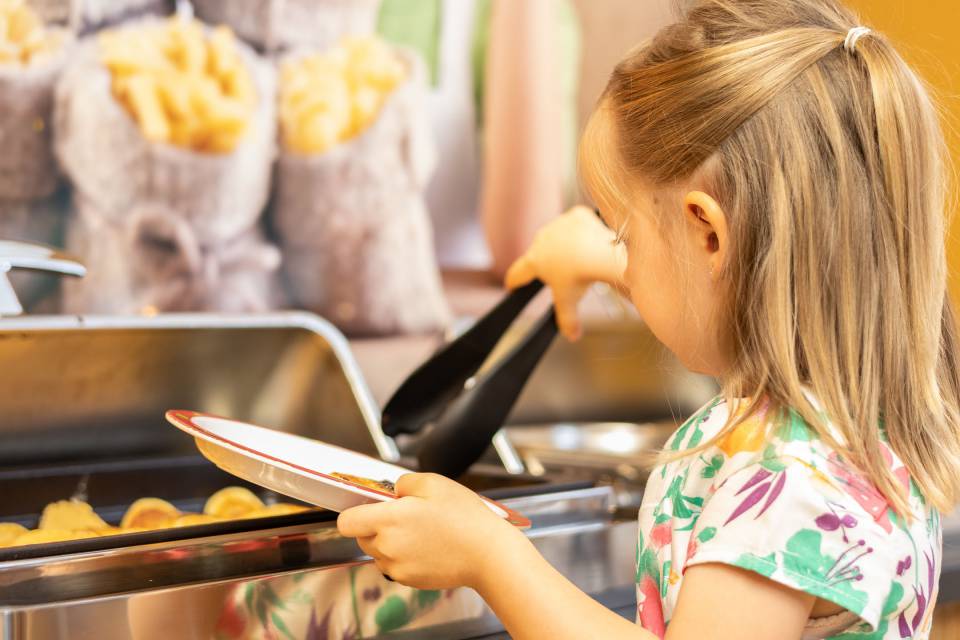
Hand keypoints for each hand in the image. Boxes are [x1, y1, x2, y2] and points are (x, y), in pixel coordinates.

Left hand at [337, 473, 524, 589]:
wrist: (488, 554)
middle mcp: (387, 546)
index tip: (369, 506)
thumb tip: (393, 490)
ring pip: (378, 552)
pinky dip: (404, 557)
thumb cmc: (465, 518)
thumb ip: (404, 482)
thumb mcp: (434, 482)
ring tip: (421, 531)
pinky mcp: (409, 580)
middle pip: (362, 536)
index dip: (354, 512)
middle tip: (406, 515)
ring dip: (390, 542)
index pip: (346, 521)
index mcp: (388, 520)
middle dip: (376, 525)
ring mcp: (397, 566)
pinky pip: (395, 565)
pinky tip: (428, 546)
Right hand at [505, 205, 626, 340]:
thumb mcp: (570, 301)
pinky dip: (581, 230)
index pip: (517, 273)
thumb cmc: (582, 277)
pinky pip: (576, 223)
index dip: (514, 282)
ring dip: (564, 244)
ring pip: (558, 236)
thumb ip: (567, 320)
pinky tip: (589, 238)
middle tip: (560, 273)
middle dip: (546, 262)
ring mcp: (557, 225)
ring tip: (579, 256)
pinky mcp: (575, 215)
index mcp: (534, 261)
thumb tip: (572, 337)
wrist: (601, 253)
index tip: (512, 285)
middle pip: (539, 253)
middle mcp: (541, 240)